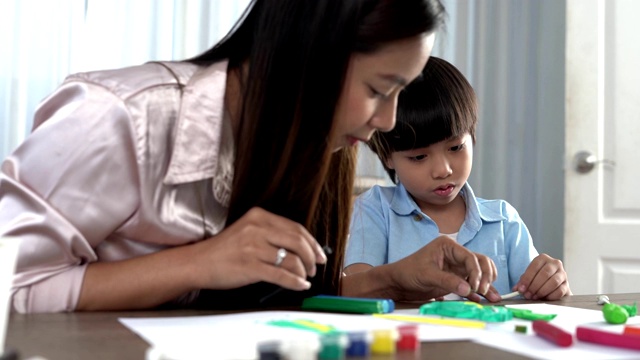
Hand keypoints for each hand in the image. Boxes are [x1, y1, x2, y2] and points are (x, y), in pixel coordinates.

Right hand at [191, 207, 326, 290]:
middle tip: (316, 267)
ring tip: (304, 277)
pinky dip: (295, 282)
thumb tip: (302, 247)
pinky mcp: (250, 266)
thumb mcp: (248, 231)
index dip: (312, 242)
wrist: (198, 262)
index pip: (296, 227)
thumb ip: (271, 234)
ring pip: (292, 259)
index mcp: (259, 216)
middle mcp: (257, 228)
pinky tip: (300, 285)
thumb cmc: (225, 250)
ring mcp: (253, 247)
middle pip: (298, 241)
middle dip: (312, 257)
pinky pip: (281, 275)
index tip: (320, 253)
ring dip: (303, 271)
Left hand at [387, 236, 500, 301]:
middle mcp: (455, 255)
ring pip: (478, 273)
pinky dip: (477, 292)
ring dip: (486, 284)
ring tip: (492, 297)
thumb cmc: (408, 272)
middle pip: (479, 262)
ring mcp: (456, 267)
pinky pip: (470, 284)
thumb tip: (468, 289)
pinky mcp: (455, 279)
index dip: (476, 271)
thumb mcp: (427, 275)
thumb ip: (447, 281)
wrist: (397, 282)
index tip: (476, 286)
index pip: (470, 257)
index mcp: (448, 246)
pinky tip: (482, 300)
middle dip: (485, 276)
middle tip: (484, 290)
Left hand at [514, 253, 570, 299]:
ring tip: (534, 297)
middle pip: (545, 274)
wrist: (553, 284)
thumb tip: (516, 289)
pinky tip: (544, 298)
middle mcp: (555, 263)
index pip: (535, 266)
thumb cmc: (538, 279)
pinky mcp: (567, 285)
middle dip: (534, 286)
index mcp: (543, 258)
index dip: (527, 278)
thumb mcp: (529, 277)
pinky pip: (559, 291)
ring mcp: (563, 273)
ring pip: (553, 282)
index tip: (521, 289)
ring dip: (542, 291)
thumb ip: (522, 282)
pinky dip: (550, 296)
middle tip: (527, 295)